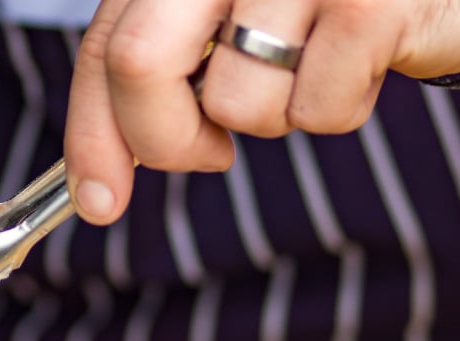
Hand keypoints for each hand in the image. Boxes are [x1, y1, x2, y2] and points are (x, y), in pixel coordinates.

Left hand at [64, 0, 459, 224]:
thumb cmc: (316, 13)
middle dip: (166, 139)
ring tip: (310, 69)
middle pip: (138, 64)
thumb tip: (95, 193)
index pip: (103, 49)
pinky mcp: (367, 0)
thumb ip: (156, 86)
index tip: (98, 202)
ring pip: (234, 103)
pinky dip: (335, 110)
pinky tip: (360, 64)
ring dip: (272, 117)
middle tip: (212, 154)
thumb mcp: (221, 34)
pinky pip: (317, 110)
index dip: (92, 134)